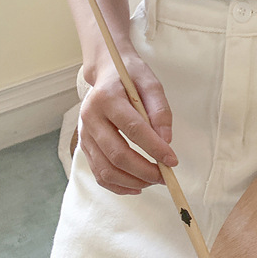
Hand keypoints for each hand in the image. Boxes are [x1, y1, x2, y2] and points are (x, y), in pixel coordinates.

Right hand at [78, 52, 177, 194]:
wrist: (106, 71)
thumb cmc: (131, 76)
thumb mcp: (150, 82)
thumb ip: (160, 110)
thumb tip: (166, 141)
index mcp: (107, 98)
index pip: (133, 128)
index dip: (154, 148)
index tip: (172, 160)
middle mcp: (90, 117)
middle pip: (117, 154)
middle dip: (144, 170)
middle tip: (165, 176)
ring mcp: (84, 133)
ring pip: (105, 169)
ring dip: (132, 181)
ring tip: (153, 181)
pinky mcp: (84, 145)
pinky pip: (98, 172)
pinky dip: (117, 185)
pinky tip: (137, 186)